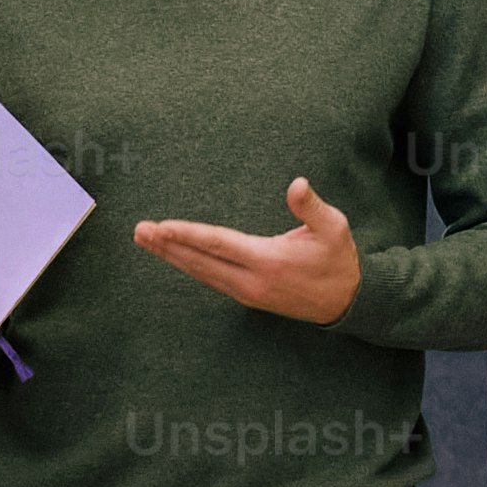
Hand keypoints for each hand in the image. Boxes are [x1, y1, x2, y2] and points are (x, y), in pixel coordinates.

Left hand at [132, 177, 362, 325]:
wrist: (347, 302)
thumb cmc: (339, 259)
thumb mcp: (334, 228)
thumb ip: (311, 207)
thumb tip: (297, 184)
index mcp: (269, 261)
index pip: (219, 245)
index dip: (188, 235)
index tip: (162, 227)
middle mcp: (252, 281)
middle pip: (201, 261)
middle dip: (168, 246)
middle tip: (139, 231)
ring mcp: (247, 293)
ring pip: (201, 273)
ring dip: (172, 256)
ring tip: (147, 240)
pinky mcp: (247, 297)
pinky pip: (210, 279)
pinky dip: (189, 266)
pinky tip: (174, 255)